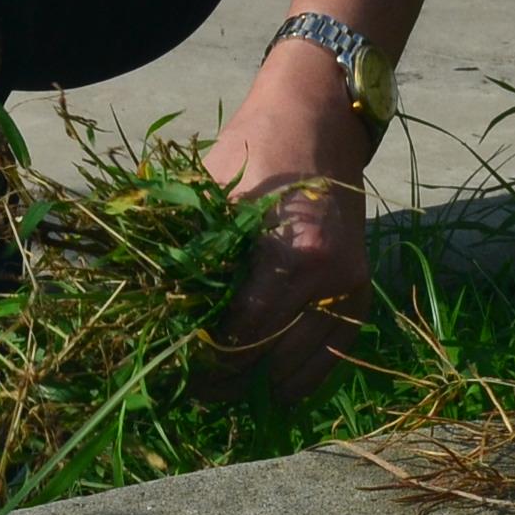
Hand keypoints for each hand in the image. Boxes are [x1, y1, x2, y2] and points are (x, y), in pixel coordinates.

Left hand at [197, 43, 375, 404]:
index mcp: (292, 254)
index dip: (208, 361)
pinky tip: (274, 389)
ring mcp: (351, 286)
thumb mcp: (212, 193)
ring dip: (265, 386)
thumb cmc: (256, 149)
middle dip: (229, 380)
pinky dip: (305, 376)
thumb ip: (192, 252)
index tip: (178, 373)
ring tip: (225, 394)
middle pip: (272, 357)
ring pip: (305, 365)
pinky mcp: (362, 290)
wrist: (319, 121)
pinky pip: (335, 352)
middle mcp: (330, 278)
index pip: (244, 333)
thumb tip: (152, 311)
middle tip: (193, 392)